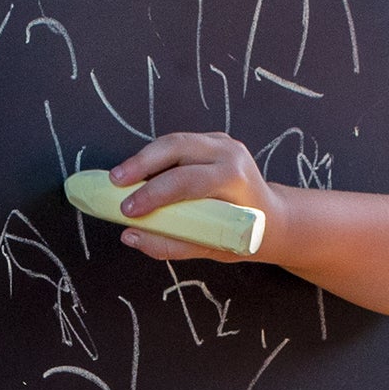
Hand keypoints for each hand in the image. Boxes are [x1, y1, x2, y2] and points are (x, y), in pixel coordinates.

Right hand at [100, 132, 280, 259]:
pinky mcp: (213, 141)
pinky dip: (155, 157)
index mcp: (234, 179)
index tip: (128, 209)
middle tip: (114, 182)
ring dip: (143, 158)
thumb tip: (130, 237)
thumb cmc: (245, 236)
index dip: (153, 193)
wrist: (274, 218)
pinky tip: (139, 173)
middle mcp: (230, 153)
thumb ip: (171, 244)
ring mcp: (222, 142)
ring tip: (120, 177)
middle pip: (176, 147)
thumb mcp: (212, 248)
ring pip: (173, 141)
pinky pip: (177, 144)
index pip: (187, 180)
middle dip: (141, 163)